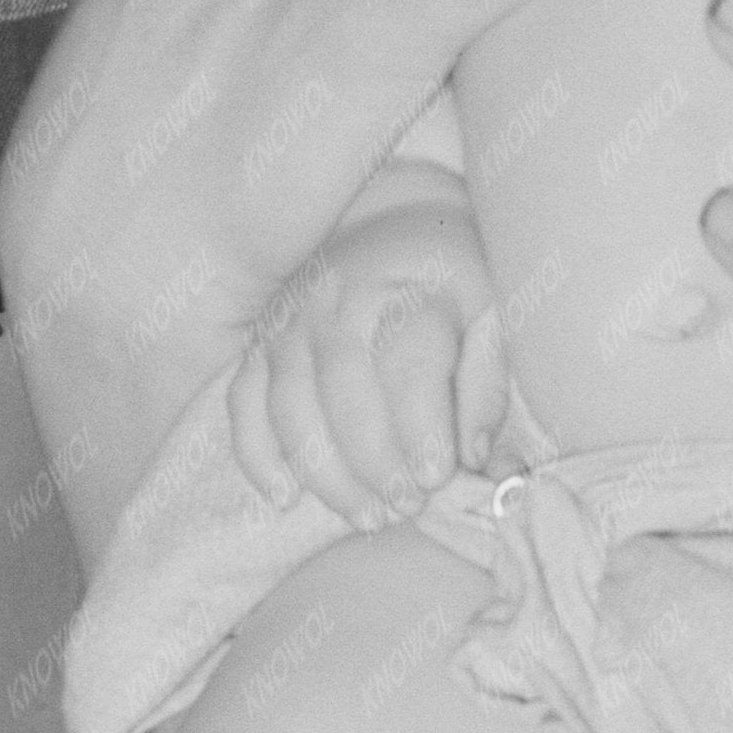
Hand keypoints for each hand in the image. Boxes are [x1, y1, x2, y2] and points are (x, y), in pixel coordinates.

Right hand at [226, 183, 506, 522]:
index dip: (422, 426)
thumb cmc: (451, 280)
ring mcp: (289, 322)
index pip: (408, 363)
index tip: (439, 477)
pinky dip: (256, 453)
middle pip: (345, 390)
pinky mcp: (258, 342)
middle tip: (407, 508)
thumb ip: (486, 384)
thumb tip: (473, 457)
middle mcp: (338, 303)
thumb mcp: (490, 313)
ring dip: (325, 471)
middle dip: (375, 461)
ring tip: (367, 516)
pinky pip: (242, 402)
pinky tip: (285, 497)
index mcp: (406, 290)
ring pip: (291, 405)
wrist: (392, 216)